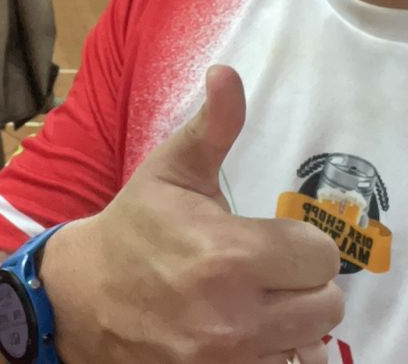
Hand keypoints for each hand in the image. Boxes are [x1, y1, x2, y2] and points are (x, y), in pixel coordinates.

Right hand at [41, 66, 342, 362]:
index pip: (321, 254)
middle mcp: (233, 314)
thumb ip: (212, 126)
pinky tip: (249, 333)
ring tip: (262, 302)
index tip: (275, 239)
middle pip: (327, 305)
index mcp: (227, 253)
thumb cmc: (134, 229)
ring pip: (311, 344)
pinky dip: (273, 354)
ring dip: (293, 323)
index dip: (302, 243)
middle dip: (305, 284)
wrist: (79, 299)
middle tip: (273, 271)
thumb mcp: (170, 170)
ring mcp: (226, 359)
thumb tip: (226, 73)